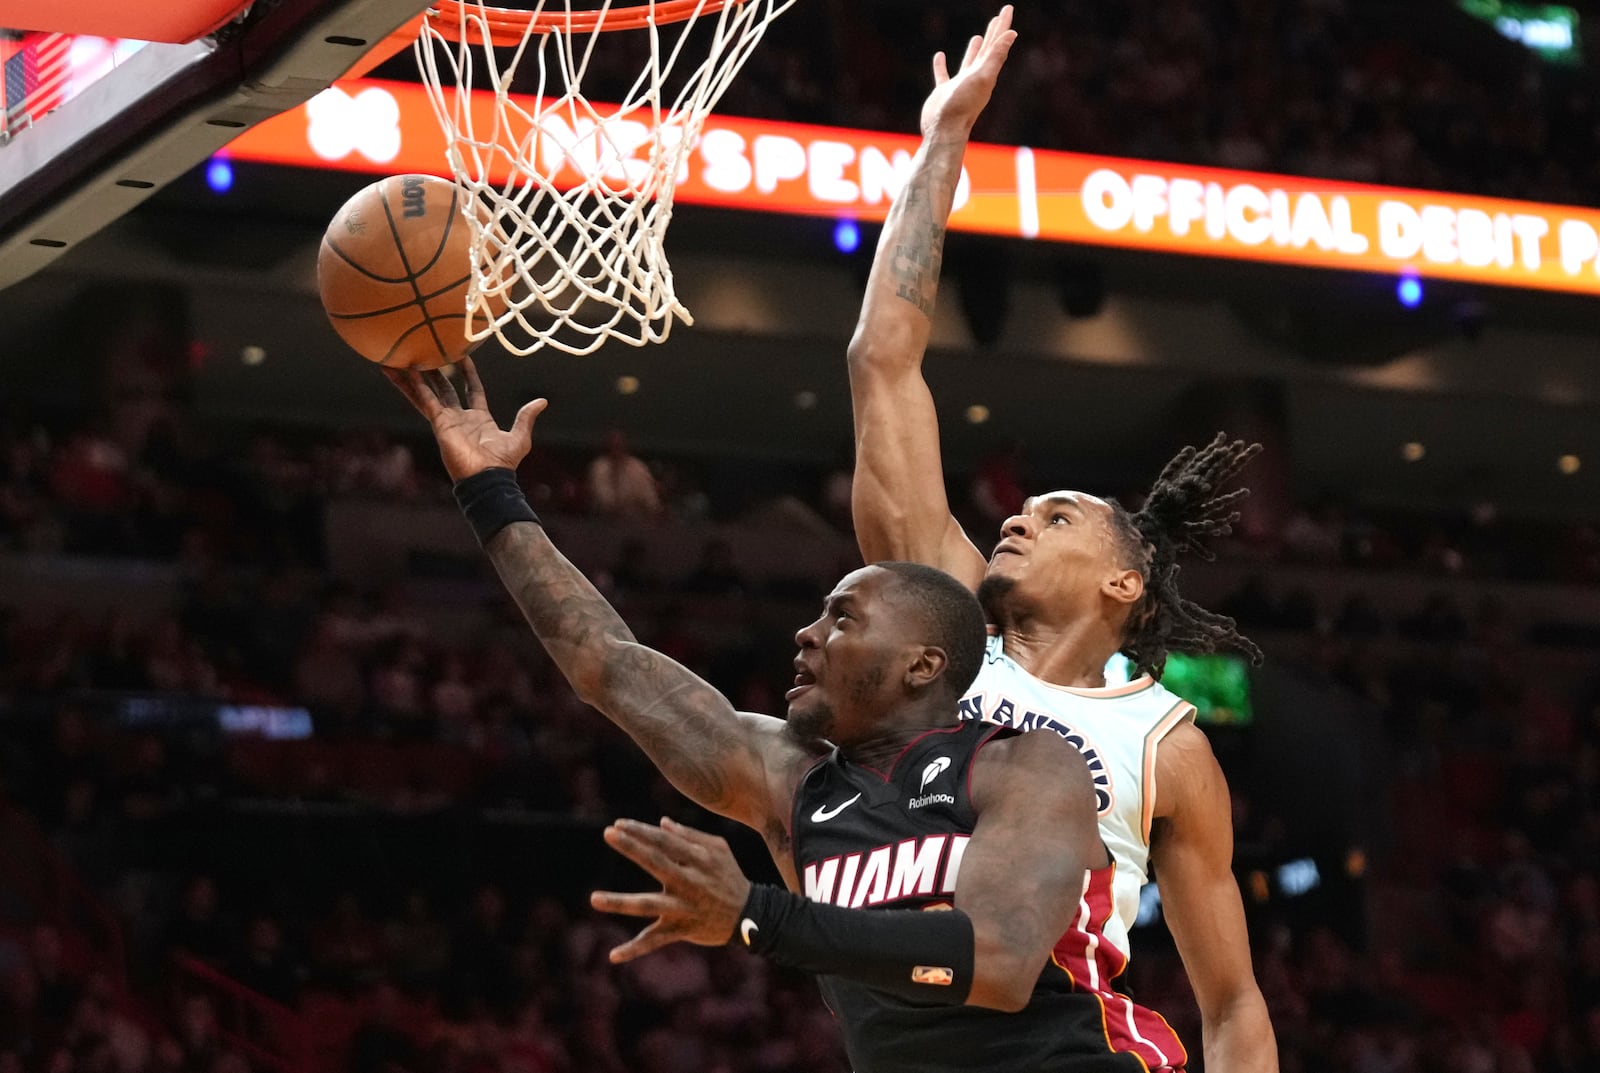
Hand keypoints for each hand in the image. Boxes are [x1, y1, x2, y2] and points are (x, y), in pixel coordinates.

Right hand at [383, 358, 546, 481]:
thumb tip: (542, 402)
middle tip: (427, 353)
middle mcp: (460, 418)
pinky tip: (404, 372)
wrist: (488, 478)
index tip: (464, 355)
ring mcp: (447, 420)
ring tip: (401, 360)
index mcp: (480, 419)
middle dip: (436, 373)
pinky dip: (415, 387)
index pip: (472, 390)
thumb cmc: (504, 463)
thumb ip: (526, 417)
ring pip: (428, 393)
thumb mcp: (520, 435)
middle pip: (445, 389)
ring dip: (414, 377)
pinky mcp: (439, 423)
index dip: (468, 374)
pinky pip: (425, 401)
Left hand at [590, 817, 751, 962]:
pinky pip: (655, 941)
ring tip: (593, 899)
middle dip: (632, 847)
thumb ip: (689, 836)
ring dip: (620, 902)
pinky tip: (613, 956)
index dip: (641, 831)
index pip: (665, 840)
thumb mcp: (718, 849)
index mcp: (698, 859)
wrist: (750, 916)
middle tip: (608, 833)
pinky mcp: (681, 930)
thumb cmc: (730, 876)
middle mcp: (689, 882)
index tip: (618, 825)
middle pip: (656, 862)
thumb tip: (661, 822)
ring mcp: (683, 908)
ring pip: (647, 905)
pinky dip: (634, 949)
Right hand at [920, 5, 1016, 137]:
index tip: (1008, 9)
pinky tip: (939, 56)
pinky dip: (941, 65)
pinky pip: (943, 74)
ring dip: (974, 49)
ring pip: (969, 61)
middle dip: (994, 32)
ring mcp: (960, 84)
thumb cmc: (962, 105)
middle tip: (1000, 16)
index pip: (997, 43)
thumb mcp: (981, 77)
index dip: (1003, 26)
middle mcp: (976, 77)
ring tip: (977, 37)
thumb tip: (1012, 34)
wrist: (944, 130)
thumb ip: (996, 56)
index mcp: (987, 72)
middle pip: (988, 49)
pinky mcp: (944, 92)